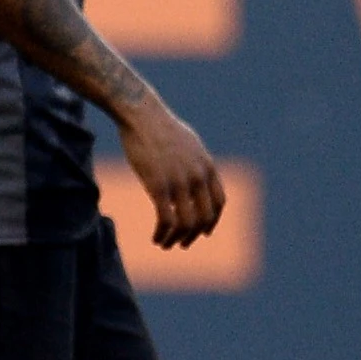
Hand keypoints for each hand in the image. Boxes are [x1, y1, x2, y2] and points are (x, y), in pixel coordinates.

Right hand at [116, 103, 224, 248]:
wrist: (142, 115)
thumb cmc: (160, 127)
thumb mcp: (188, 144)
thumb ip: (195, 163)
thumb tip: (193, 174)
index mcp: (207, 167)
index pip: (218, 203)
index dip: (212, 221)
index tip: (203, 232)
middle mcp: (198, 177)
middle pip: (205, 218)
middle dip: (194, 235)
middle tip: (181, 244)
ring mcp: (180, 182)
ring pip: (186, 223)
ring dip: (176, 239)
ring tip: (165, 244)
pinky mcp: (159, 186)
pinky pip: (166, 219)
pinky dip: (163, 234)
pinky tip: (155, 237)